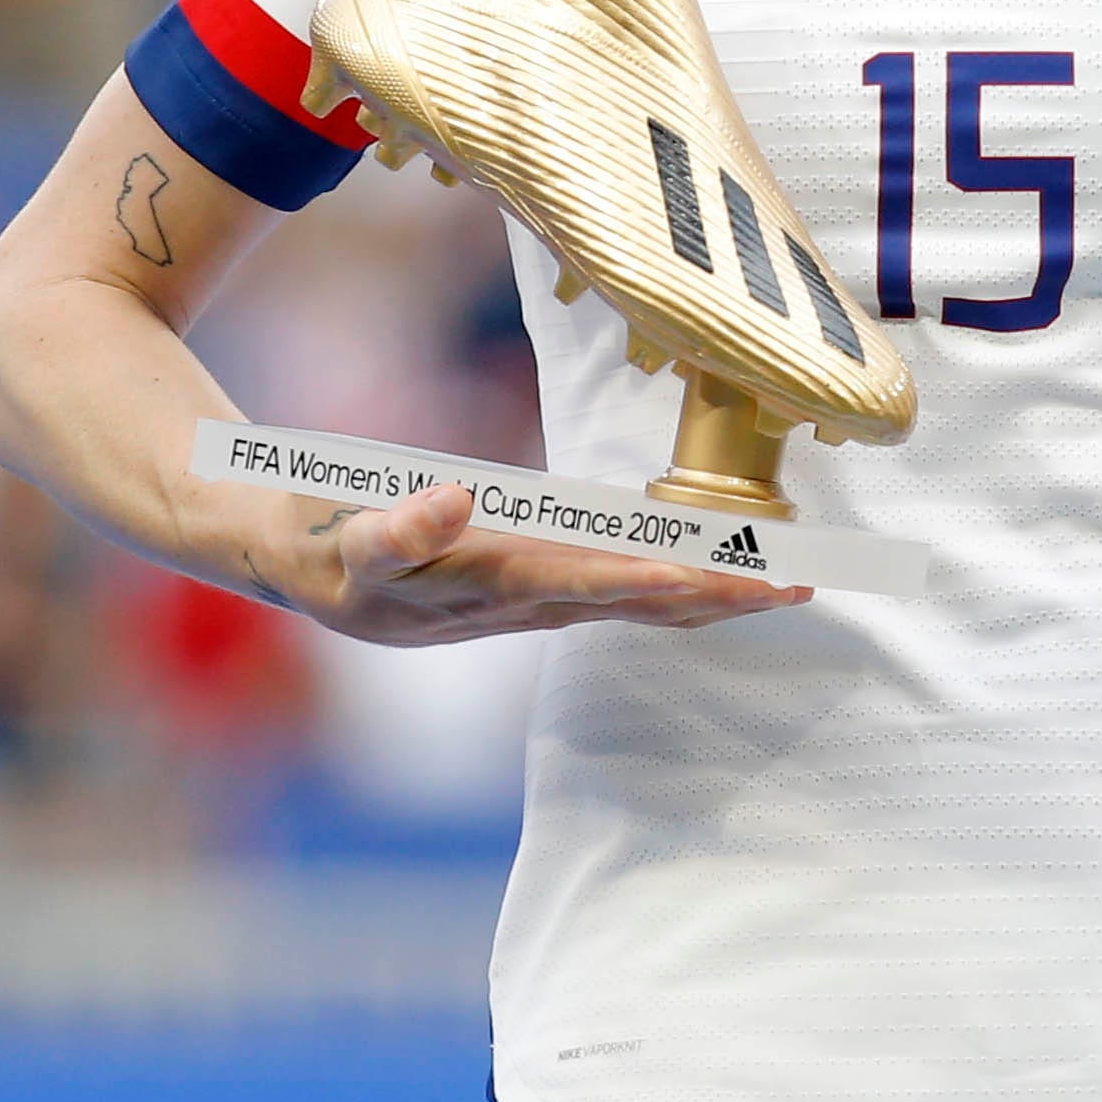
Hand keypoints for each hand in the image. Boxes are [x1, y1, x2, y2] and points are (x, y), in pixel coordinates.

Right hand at [264, 480, 809, 640]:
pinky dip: (681, 584)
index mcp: (496, 586)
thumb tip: (454, 499)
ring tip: (787, 585)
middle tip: (800, 587)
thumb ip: (398, 527)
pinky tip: (719, 579)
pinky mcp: (536, 585)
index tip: (716, 575)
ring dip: (716, 595)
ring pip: (645, 602)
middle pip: (644, 603)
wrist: (300, 572)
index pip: (593, 585)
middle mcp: (531, 603)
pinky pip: (627, 590)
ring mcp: (538, 600)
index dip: (656, 581)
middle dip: (721, 597)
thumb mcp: (349, 539)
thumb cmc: (326, 548)